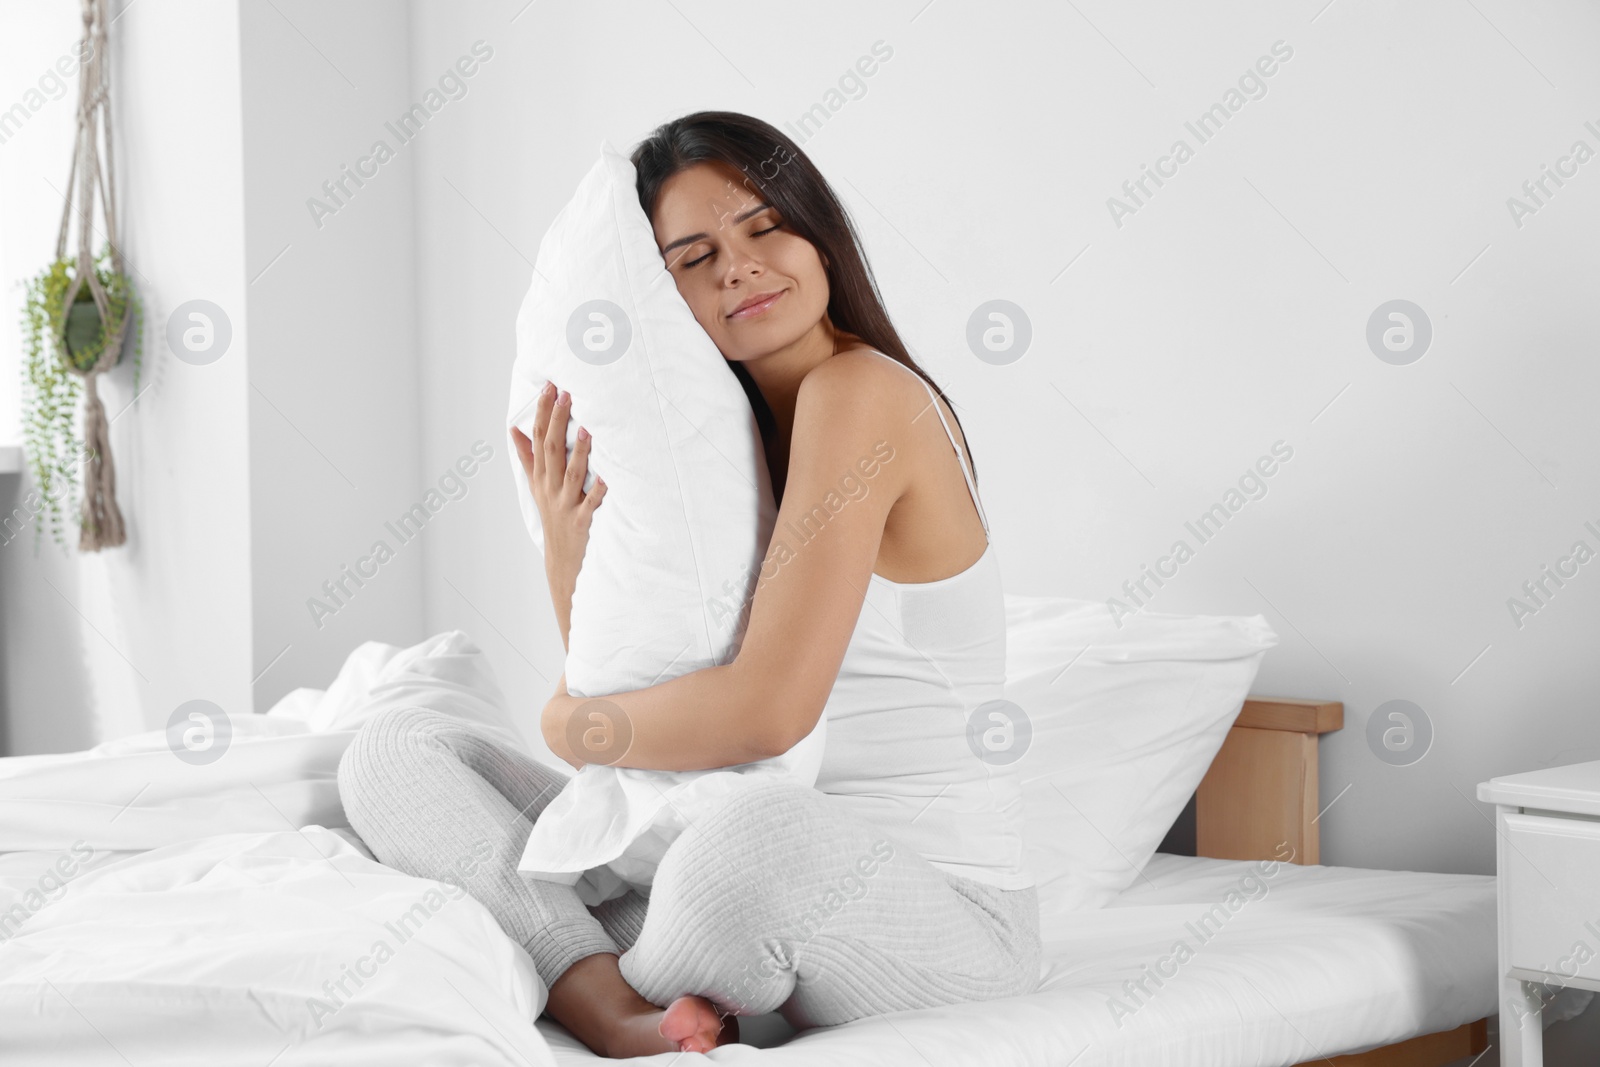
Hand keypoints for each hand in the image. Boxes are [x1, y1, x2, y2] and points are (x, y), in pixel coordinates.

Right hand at [512, 382, 606, 649]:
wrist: (563, 562)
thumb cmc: (554, 519)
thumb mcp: (538, 488)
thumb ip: (528, 457)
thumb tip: (515, 428)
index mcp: (541, 478)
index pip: (538, 439)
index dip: (542, 412)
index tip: (549, 386)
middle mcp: (551, 489)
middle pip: (552, 450)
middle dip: (558, 420)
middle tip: (566, 392)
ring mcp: (566, 505)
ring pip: (571, 474)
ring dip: (580, 451)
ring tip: (588, 427)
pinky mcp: (582, 522)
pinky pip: (592, 504)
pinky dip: (599, 490)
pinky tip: (608, 476)